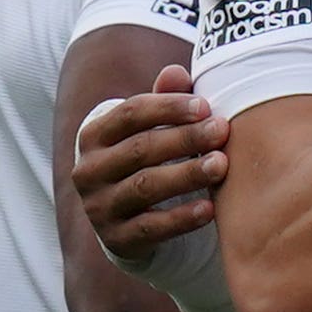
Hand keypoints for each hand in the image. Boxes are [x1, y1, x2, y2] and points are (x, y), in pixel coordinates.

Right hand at [71, 63, 229, 255]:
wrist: (129, 219)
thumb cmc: (147, 160)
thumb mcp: (151, 129)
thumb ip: (164, 101)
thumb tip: (176, 72)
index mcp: (94, 136)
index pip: (130, 113)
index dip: (169, 108)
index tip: (206, 106)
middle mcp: (88, 171)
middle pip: (140, 149)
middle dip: (185, 138)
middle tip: (222, 131)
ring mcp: (100, 207)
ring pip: (145, 187)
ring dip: (187, 174)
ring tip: (221, 164)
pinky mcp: (117, 239)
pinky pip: (151, 227)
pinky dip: (182, 218)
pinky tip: (211, 208)